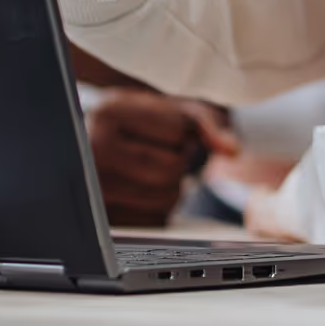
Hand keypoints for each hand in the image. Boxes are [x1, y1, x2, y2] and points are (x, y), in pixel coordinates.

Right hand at [87, 91, 238, 226]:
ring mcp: (95, 189)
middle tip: (152, 147)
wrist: (91, 141)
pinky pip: (157, 218)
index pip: (177, 131)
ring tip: (145, 165)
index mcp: (107, 114)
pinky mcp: (106, 217)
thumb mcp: (166, 108)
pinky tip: (139, 186)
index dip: (180, 129)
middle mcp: (92, 153)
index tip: (156, 125)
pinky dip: (160, 204)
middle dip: (176, 157)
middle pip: (172, 168)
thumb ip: (205, 122)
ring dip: (171, 183)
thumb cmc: (134, 122)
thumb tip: (232, 150)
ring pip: (167, 197)